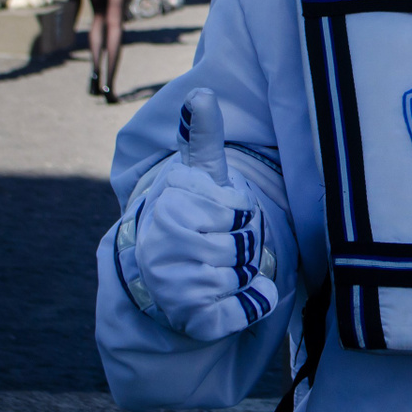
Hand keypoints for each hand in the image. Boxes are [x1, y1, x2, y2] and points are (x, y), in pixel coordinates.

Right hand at [134, 89, 278, 340]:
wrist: (160, 280)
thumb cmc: (189, 220)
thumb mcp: (197, 177)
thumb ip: (202, 138)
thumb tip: (202, 91)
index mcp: (174, 206)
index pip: (240, 210)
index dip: (238, 214)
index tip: (215, 217)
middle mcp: (169, 246)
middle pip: (247, 243)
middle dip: (244, 246)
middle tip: (216, 248)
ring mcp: (179, 285)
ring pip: (247, 275)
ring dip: (245, 276)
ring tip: (216, 272)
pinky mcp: (194, 320)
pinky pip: (245, 310)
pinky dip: (251, 307)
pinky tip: (234, 301)